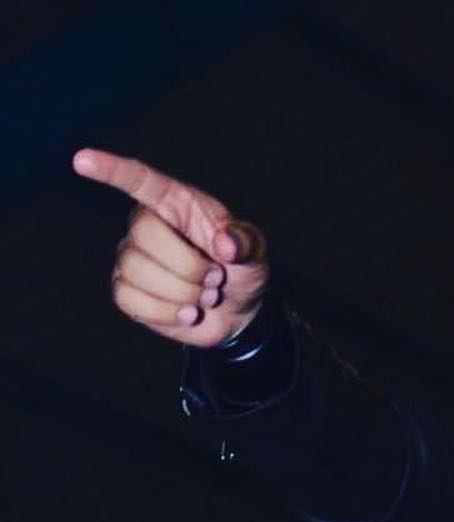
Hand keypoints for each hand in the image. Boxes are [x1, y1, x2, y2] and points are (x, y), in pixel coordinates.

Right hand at [72, 148, 268, 346]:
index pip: (140, 180)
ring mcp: (133, 258)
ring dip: (182, 293)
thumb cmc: (240, 269)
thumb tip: (226, 244)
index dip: (111, 170)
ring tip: (204, 295)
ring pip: (137, 272)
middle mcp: (146, 226)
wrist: (237, 311)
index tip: (81, 160)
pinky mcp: (128, 291)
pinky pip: (130, 299)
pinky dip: (165, 312)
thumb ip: (245, 242)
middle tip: (215, 278)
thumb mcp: (254, 251)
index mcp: (175, 204)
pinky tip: (186, 313)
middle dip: (189, 267)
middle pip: (145, 237)